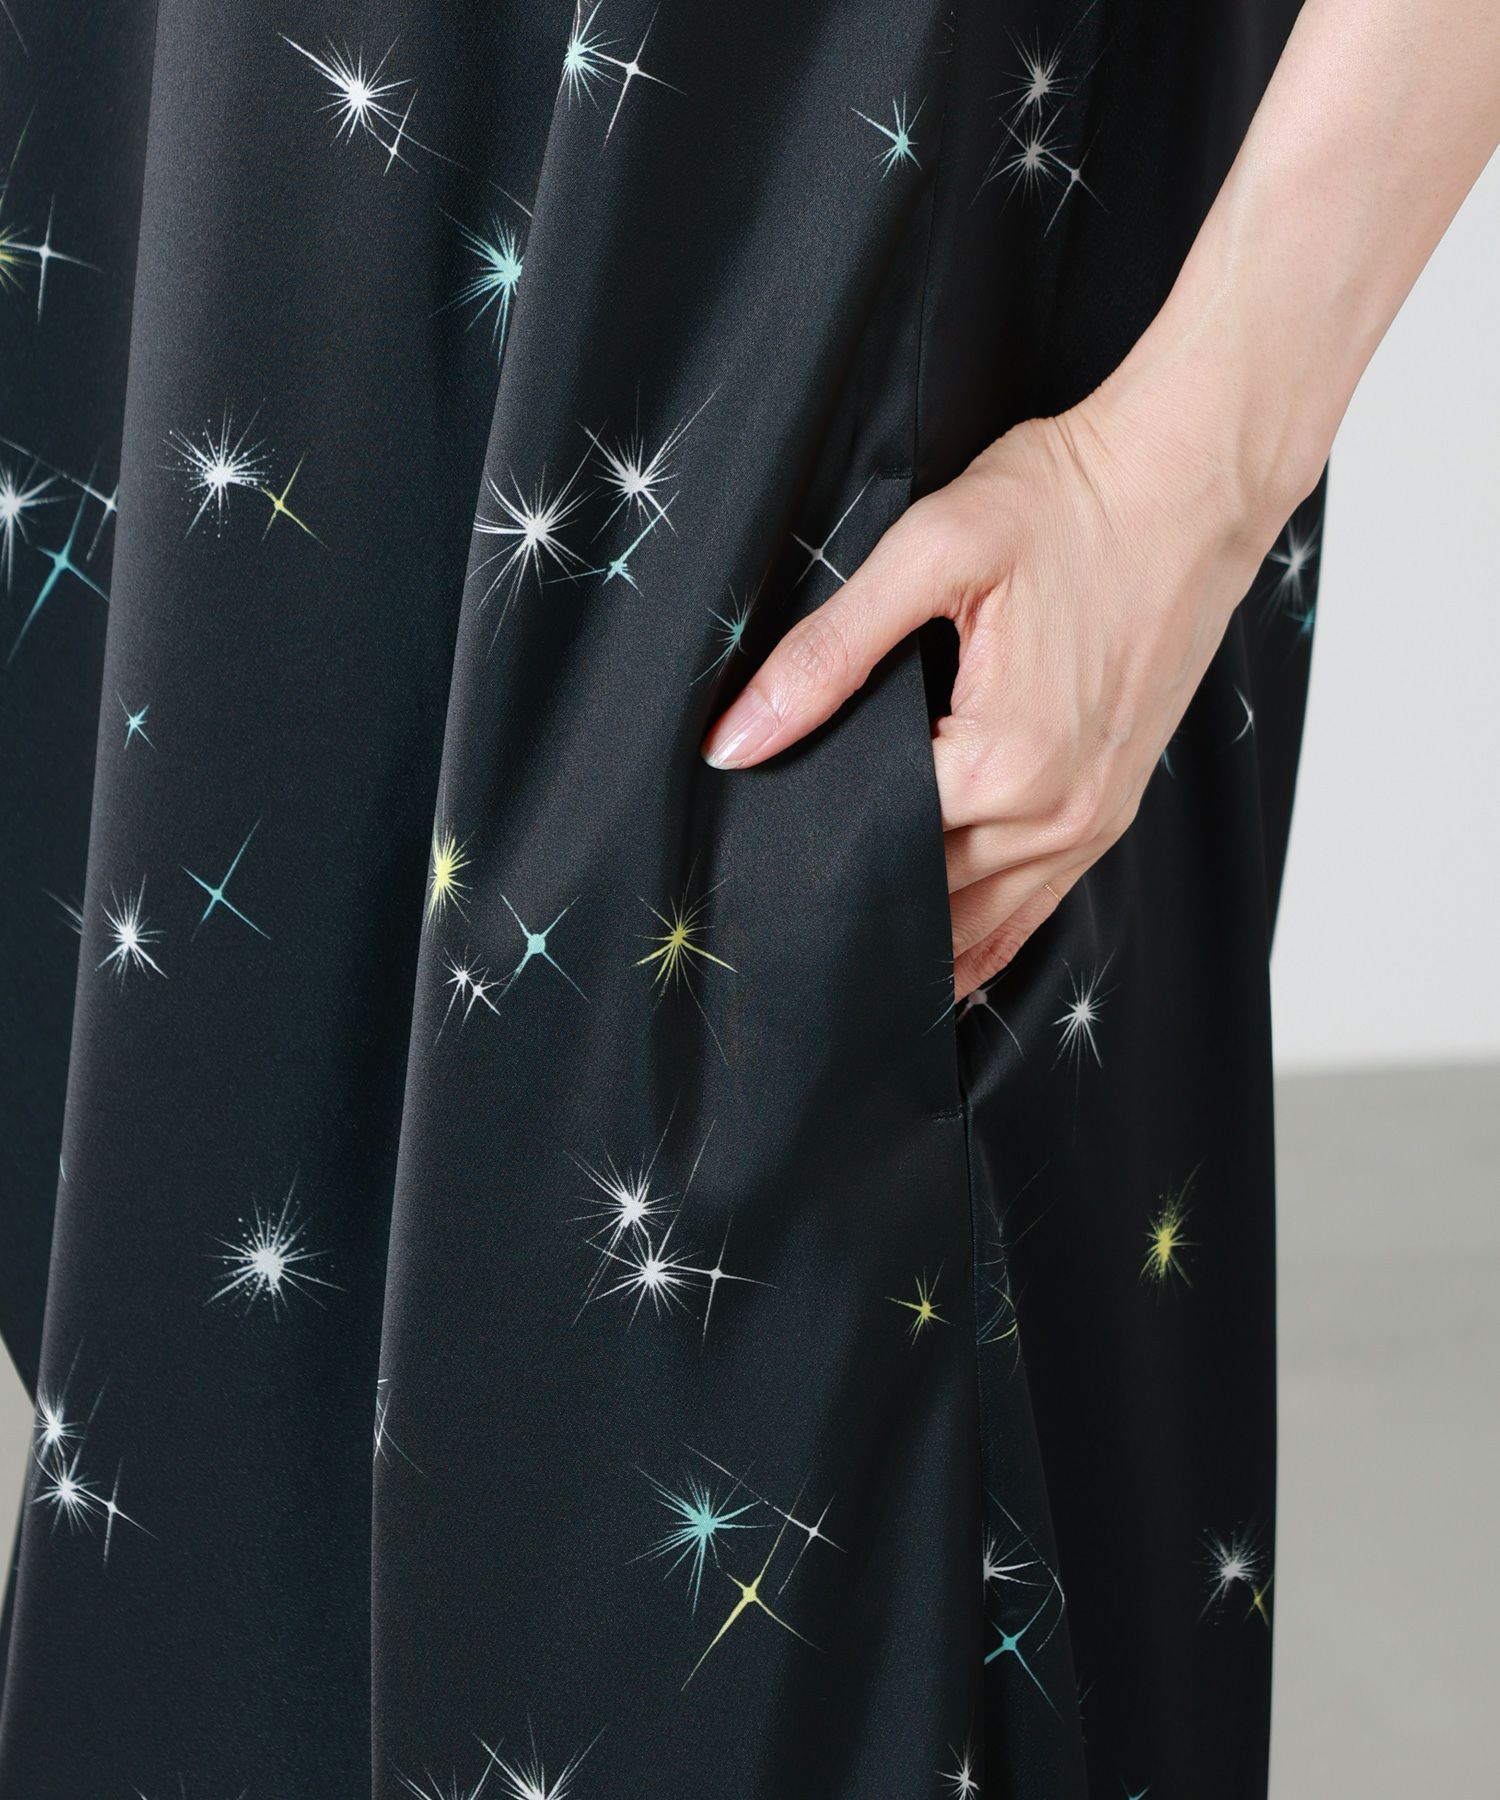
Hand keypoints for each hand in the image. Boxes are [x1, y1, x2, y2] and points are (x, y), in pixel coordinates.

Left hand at [700, 383, 1292, 1001]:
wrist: (1196, 480)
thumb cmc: (1071, 501)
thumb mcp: (931, 551)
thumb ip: (827, 653)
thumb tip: (735, 742)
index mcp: (1004, 763)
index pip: (871, 844)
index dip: (807, 843)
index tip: (753, 856)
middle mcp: (1055, 815)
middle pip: (922, 896)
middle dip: (855, 894)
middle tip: (775, 911)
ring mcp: (1092, 821)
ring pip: (979, 922)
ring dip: (915, 937)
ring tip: (839, 958)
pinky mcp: (1111, 809)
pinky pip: (1035, 909)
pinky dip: (982, 938)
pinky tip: (939, 969)